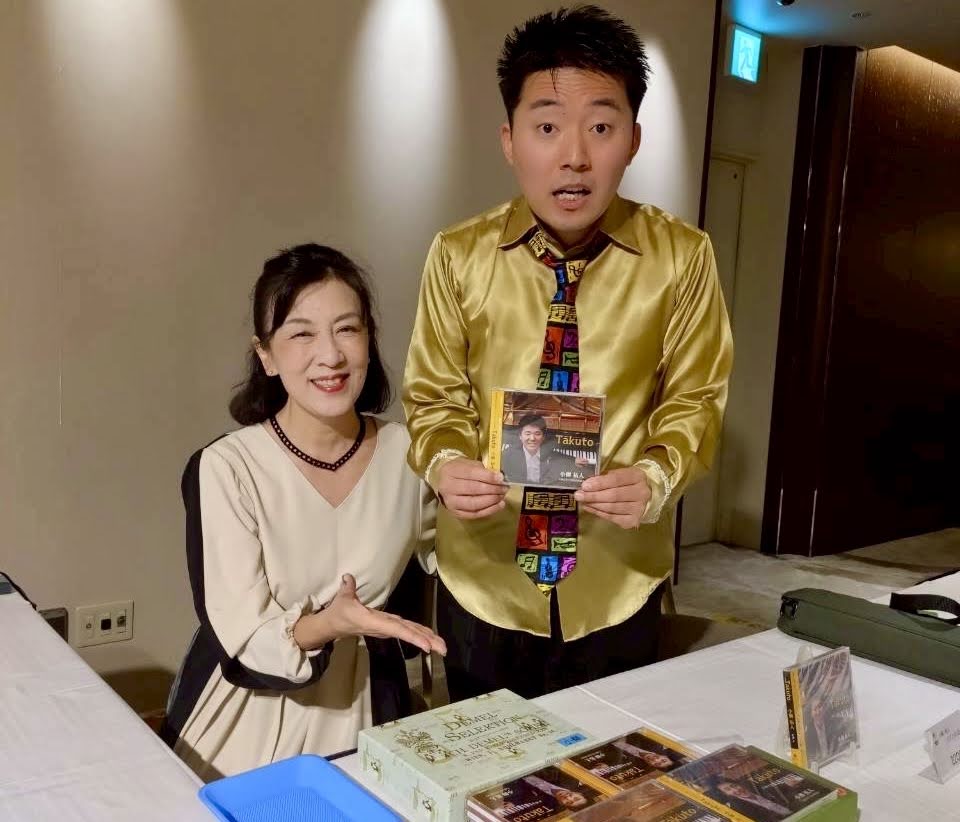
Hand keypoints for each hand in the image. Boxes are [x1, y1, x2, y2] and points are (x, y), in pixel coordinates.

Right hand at [295, 574, 446, 655]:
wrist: (333, 626)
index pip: (397, 629)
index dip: (413, 637)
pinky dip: (419, 633)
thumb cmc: (339, 613)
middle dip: (427, 641)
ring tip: (442, 646)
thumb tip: (348, 577)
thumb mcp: (342, 599)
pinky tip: (430, 637)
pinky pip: (406, 629)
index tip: (427, 646)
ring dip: (427, 638)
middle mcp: (384, 627)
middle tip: (444, 649)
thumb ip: (348, 588)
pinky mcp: (387, 625)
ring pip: (409, 632)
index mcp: (375, 622)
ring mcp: (386, 627)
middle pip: (409, 633)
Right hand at [436, 457, 507, 519]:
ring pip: (473, 504)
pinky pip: (474, 514)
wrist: (444, 482)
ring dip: (491, 501)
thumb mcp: (468, 464)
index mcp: (451, 471)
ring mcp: (451, 502)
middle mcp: (447, 487)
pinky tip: (498, 505)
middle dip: (492, 489)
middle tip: (504, 488)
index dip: (488, 476)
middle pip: (473, 489)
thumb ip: (482, 469)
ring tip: (502, 496)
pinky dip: (488, 511)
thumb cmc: (460, 471)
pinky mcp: (455, 513)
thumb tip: (499, 477)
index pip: (471, 473)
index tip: (501, 478)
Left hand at [574, 466, 651, 528]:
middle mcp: (641, 493)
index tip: (585, 485)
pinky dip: (598, 513)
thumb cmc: (629, 483)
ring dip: (594, 505)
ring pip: (612, 507)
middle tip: (579, 495)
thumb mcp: (621, 474)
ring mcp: (638, 508)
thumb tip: (587, 482)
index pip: (616, 479)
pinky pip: (612, 517)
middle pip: (613, 495)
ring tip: (582, 501)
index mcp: (638, 476)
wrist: (647, 497)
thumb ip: (606, 477)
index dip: (599, 483)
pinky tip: (589, 508)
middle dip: (593, 496)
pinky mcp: (633, 521)